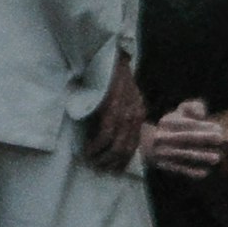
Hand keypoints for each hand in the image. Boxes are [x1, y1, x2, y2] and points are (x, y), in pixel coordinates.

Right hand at [85, 57, 146, 171]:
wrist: (109, 57)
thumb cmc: (111, 78)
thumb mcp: (122, 99)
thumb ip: (119, 116)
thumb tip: (108, 138)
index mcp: (139, 113)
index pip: (135, 144)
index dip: (123, 160)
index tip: (112, 169)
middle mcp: (136, 115)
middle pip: (127, 148)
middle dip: (111, 162)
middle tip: (98, 168)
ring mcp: (125, 112)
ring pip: (116, 145)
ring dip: (102, 157)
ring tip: (90, 160)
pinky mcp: (112, 108)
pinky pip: (106, 135)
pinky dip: (96, 146)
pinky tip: (88, 149)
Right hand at [141, 100, 227, 177]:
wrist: (150, 144)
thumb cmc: (175, 124)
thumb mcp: (181, 112)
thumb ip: (193, 107)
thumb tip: (201, 114)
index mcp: (166, 122)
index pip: (186, 123)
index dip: (203, 126)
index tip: (219, 129)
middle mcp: (161, 137)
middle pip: (185, 138)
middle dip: (204, 138)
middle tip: (221, 140)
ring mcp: (161, 152)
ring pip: (183, 155)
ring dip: (201, 156)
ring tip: (217, 157)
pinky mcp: (164, 165)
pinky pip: (179, 169)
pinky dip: (191, 171)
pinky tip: (205, 172)